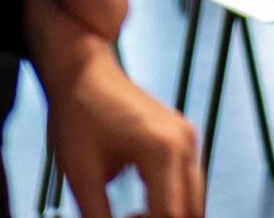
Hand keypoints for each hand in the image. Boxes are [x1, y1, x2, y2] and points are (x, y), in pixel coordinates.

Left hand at [46, 45, 205, 217]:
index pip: (170, 215)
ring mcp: (187, 136)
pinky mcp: (183, 135)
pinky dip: (172, 199)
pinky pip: (189, 180)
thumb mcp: (82, 177)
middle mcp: (184, 142)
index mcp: (162, 150)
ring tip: (133, 217)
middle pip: (191, 210)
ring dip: (170, 214)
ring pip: (194, 197)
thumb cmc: (78, 114)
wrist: (83, 71)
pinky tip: (142, 204)